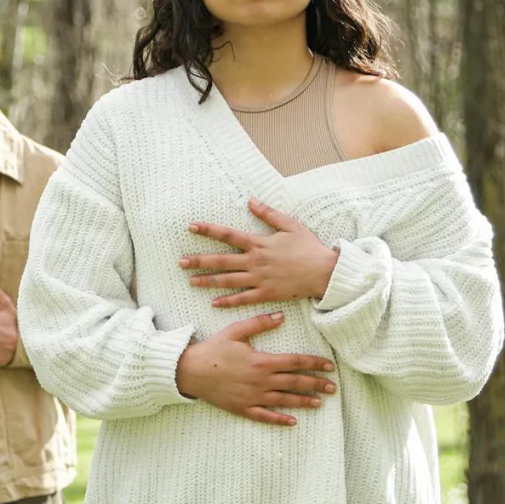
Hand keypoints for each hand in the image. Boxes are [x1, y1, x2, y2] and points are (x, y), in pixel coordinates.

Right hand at [175, 311, 336, 426]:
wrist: (191, 371)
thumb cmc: (214, 349)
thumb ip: (259, 323)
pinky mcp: (243, 408)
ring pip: (284, 400)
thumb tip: (281, 316)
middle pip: (295, 382)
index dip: (314, 363)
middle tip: (333, 387)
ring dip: (304, 401)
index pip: (295, 362)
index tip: (329, 366)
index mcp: (262, 361)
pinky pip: (265, 416)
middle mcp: (261, 381)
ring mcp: (253, 397)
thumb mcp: (236, 331)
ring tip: (320, 402)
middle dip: (316, 384)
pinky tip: (293, 422)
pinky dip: (279, 420)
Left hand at [180, 199, 338, 307]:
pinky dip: (228, 301)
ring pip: (228, 280)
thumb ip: (269, 214)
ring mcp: (259, 279)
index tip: (192, 227)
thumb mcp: (290, 225)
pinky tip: (215, 303)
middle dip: (199, 261)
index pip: (228, 235)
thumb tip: (250, 201)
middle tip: (181, 262)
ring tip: (191, 281)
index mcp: (259, 243)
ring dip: (208, 281)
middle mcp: (255, 261)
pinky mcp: (266, 294)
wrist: (324, 272)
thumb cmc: (309, 247)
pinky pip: (243, 298)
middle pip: (221, 260)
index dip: (209, 230)